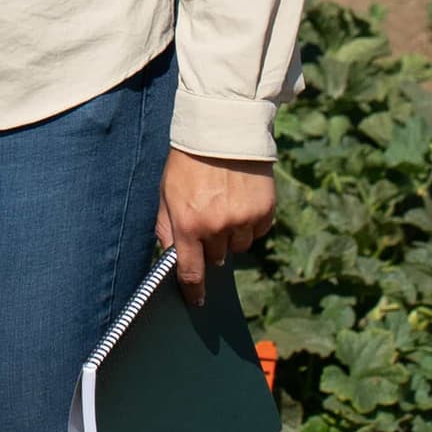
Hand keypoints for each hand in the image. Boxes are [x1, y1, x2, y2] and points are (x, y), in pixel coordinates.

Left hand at [157, 151, 276, 297]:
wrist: (222, 130)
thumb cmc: (187, 162)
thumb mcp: (166, 193)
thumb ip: (167, 227)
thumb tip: (170, 256)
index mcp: (189, 225)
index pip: (191, 272)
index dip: (194, 290)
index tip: (197, 300)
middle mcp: (218, 227)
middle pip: (218, 258)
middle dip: (211, 246)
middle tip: (208, 221)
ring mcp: (244, 220)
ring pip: (240, 246)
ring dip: (232, 235)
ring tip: (225, 205)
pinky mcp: (265, 211)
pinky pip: (258, 231)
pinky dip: (251, 222)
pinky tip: (241, 200)